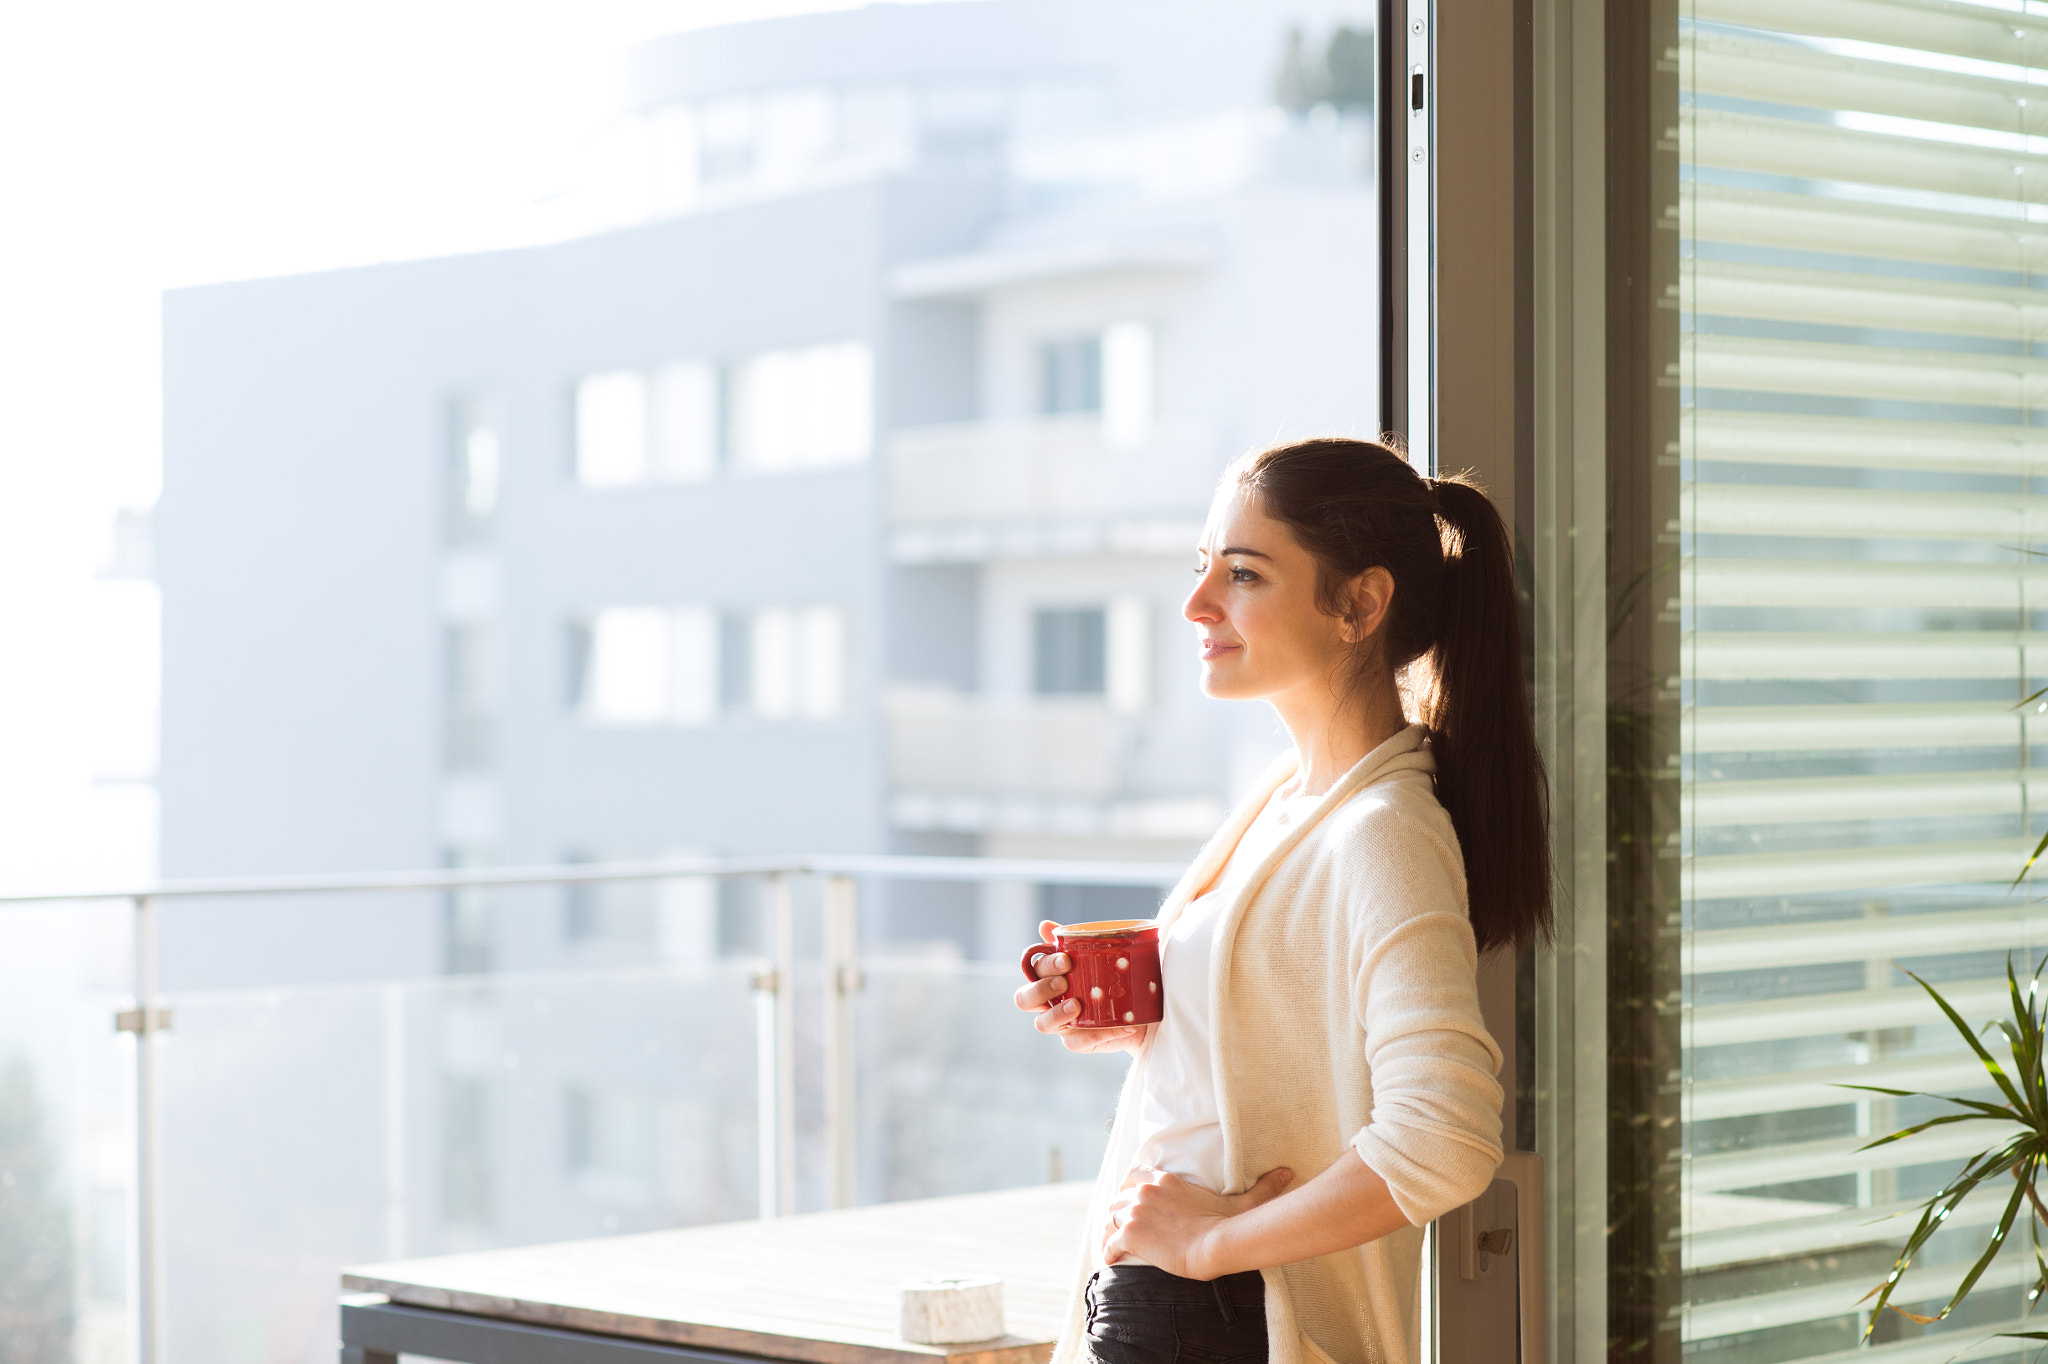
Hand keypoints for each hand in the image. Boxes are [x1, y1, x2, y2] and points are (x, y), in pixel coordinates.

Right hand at [1014, 921, 1147, 1054]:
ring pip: (1043, 1024)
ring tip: (1078, 1005)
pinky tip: (1121, 1025)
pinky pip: (1077, 1042)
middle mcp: (1049, 1001)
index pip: (1034, 970)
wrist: (1144, 1007)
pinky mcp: (1078, 1041)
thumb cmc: (1113, 976)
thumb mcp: (1099, 956)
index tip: (1066, 960)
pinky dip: (1099, 1034)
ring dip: (1057, 1014)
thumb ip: (1072, 941)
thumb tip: (1044, 925)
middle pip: (1024, 1000)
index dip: (1045, 966)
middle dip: (1040, 989)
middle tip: (1064, 982)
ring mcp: (1062, 1024)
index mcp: (1049, 977)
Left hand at [1101, 1164, 1294, 1278]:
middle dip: (1118, 1210)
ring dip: (1110, 1229)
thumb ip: (1262, 1186)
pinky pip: (1110, 1241)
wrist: (1214, 1246)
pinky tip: (1110, 1259)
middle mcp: (1147, 1190)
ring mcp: (1137, 1211)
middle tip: (1120, 1225)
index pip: (1135, 1174)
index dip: (1129, 1187)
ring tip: (1110, 1243)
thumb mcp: (1244, 1202)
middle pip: (1119, 1197)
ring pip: (1111, 1217)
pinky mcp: (1132, 1234)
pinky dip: (1107, 1250)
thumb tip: (1288, 1173)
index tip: (1129, 1200)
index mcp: (1166, 1179)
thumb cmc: (1228, 1224)